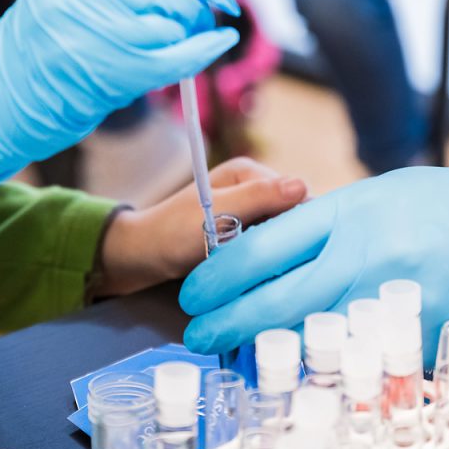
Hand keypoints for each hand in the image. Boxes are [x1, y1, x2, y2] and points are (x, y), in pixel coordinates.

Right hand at [0, 0, 240, 234]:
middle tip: (208, 13)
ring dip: (193, 28)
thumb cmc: (24, 67)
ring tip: (196, 39)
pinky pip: (176, 54)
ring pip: (172, 17)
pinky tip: (219, 42)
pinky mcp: (110, 70)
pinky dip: (205, 48)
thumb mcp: (53, 7)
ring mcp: (95, 30)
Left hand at [95, 158, 308, 297]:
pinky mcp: (248, 235)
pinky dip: (271, 260)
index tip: (305, 249)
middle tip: (289, 267)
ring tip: (278, 274)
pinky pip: (272, 247)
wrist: (144, 257)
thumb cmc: (171, 232)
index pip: (295, 194)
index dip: (303, 222)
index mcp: (249, 172)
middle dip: (292, 239)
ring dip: (282, 253)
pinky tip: (269, 276)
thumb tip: (302, 186)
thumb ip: (256, 198)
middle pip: (293, 215)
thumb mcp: (215, 214)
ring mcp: (253, 212)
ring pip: (285, 234)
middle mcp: (256, 188)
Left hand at [179, 154, 448, 358]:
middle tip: (198, 335)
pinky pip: (364, 361)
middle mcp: (366, 257)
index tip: (195, 292)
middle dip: (227, 323)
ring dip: (273, 353)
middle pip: (275, 301)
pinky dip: (333, 370)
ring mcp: (397, 301)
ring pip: (312, 339)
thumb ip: (328, 224)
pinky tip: (310, 375)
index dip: (218, 277)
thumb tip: (273, 252)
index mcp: (349, 213)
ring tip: (243, 359)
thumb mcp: (382, 196)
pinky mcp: (424, 339)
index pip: (262, 248)